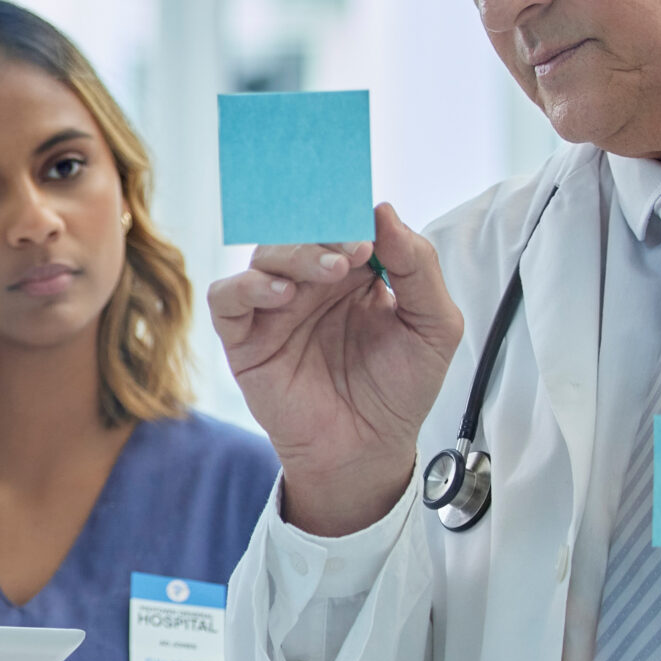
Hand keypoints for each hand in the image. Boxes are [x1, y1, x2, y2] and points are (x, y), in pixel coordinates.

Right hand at [206, 202, 462, 535]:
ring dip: (295, 254)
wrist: (369, 450)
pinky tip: (282, 295)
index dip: (353, 215)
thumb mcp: (434, 326)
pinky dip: (247, 287)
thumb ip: (418, 267)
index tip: (371, 222)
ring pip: (265, 255)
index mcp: (355, 272)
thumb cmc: (400, 390)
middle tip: (353, 248)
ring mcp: (274, 307)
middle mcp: (311, 283)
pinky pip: (226, 297)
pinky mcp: (244, 338)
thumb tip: (383, 210)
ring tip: (330, 272)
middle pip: (300, 231)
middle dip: (324, 231)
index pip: (344, 223)